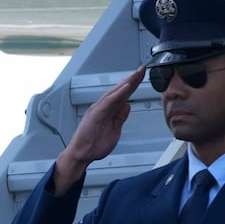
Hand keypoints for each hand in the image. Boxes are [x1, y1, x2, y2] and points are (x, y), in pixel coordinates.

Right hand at [54, 66, 144, 194]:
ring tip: (137, 74)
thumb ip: (120, 118)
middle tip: (142, 69)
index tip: (142, 76)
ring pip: (115, 92)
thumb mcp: (115, 130)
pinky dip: (118, 93)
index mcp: (109, 111)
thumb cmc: (94, 145)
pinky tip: (126, 87)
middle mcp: (104, 107)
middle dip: (132, 79)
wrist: (81, 155)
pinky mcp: (95, 114)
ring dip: (126, 83)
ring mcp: (99, 110)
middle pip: (120, 90)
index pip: (123, 95)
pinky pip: (109, 101)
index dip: (133, 85)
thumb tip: (127, 106)